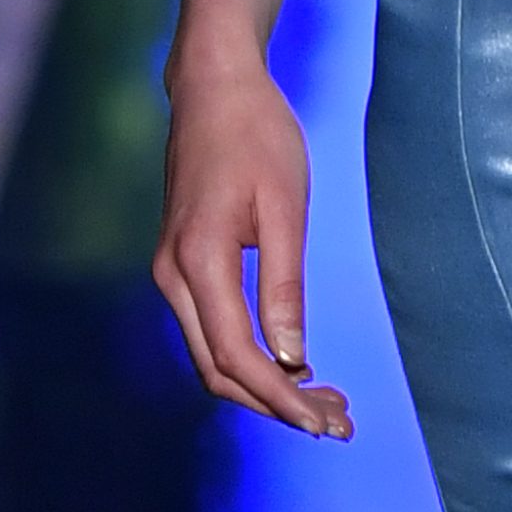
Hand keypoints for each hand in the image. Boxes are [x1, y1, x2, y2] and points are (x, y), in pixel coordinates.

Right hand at [155, 35, 352, 435]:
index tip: (325, 423)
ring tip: (326, 402)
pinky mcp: (184, 267)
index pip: (237, 356)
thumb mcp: (284, 208)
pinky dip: (251, 360)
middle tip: (338, 423)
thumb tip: (290, 361)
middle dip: (276, 406)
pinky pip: (212, 332)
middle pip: (218, 371)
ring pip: (212, 357)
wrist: (214, 87)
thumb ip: (284, 286)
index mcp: (198, 261)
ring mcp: (173, 273)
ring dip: (265, 388)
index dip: (281, 400)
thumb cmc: (257, 136)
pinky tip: (295, 367)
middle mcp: (173, 276)